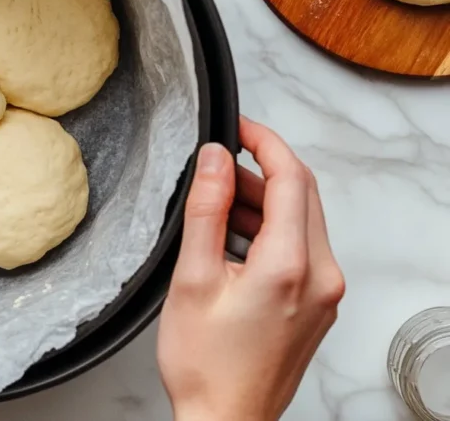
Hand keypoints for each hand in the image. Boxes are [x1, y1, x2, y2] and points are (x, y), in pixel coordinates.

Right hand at [157, 117, 344, 420]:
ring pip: (301, 220)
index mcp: (290, 265)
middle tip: (220, 157)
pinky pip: (301, 247)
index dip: (265, 142)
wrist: (226, 418)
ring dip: (263, 199)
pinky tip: (231, 235)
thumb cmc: (205, 363)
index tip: (239, 125)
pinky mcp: (317, 303)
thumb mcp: (192, 277)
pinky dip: (269, 228)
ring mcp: (324, 291)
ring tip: (215, 199)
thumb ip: (205, 210)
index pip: (291, 178)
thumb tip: (214, 158)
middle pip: (302, 195)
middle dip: (262, 167)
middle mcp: (320, 275)